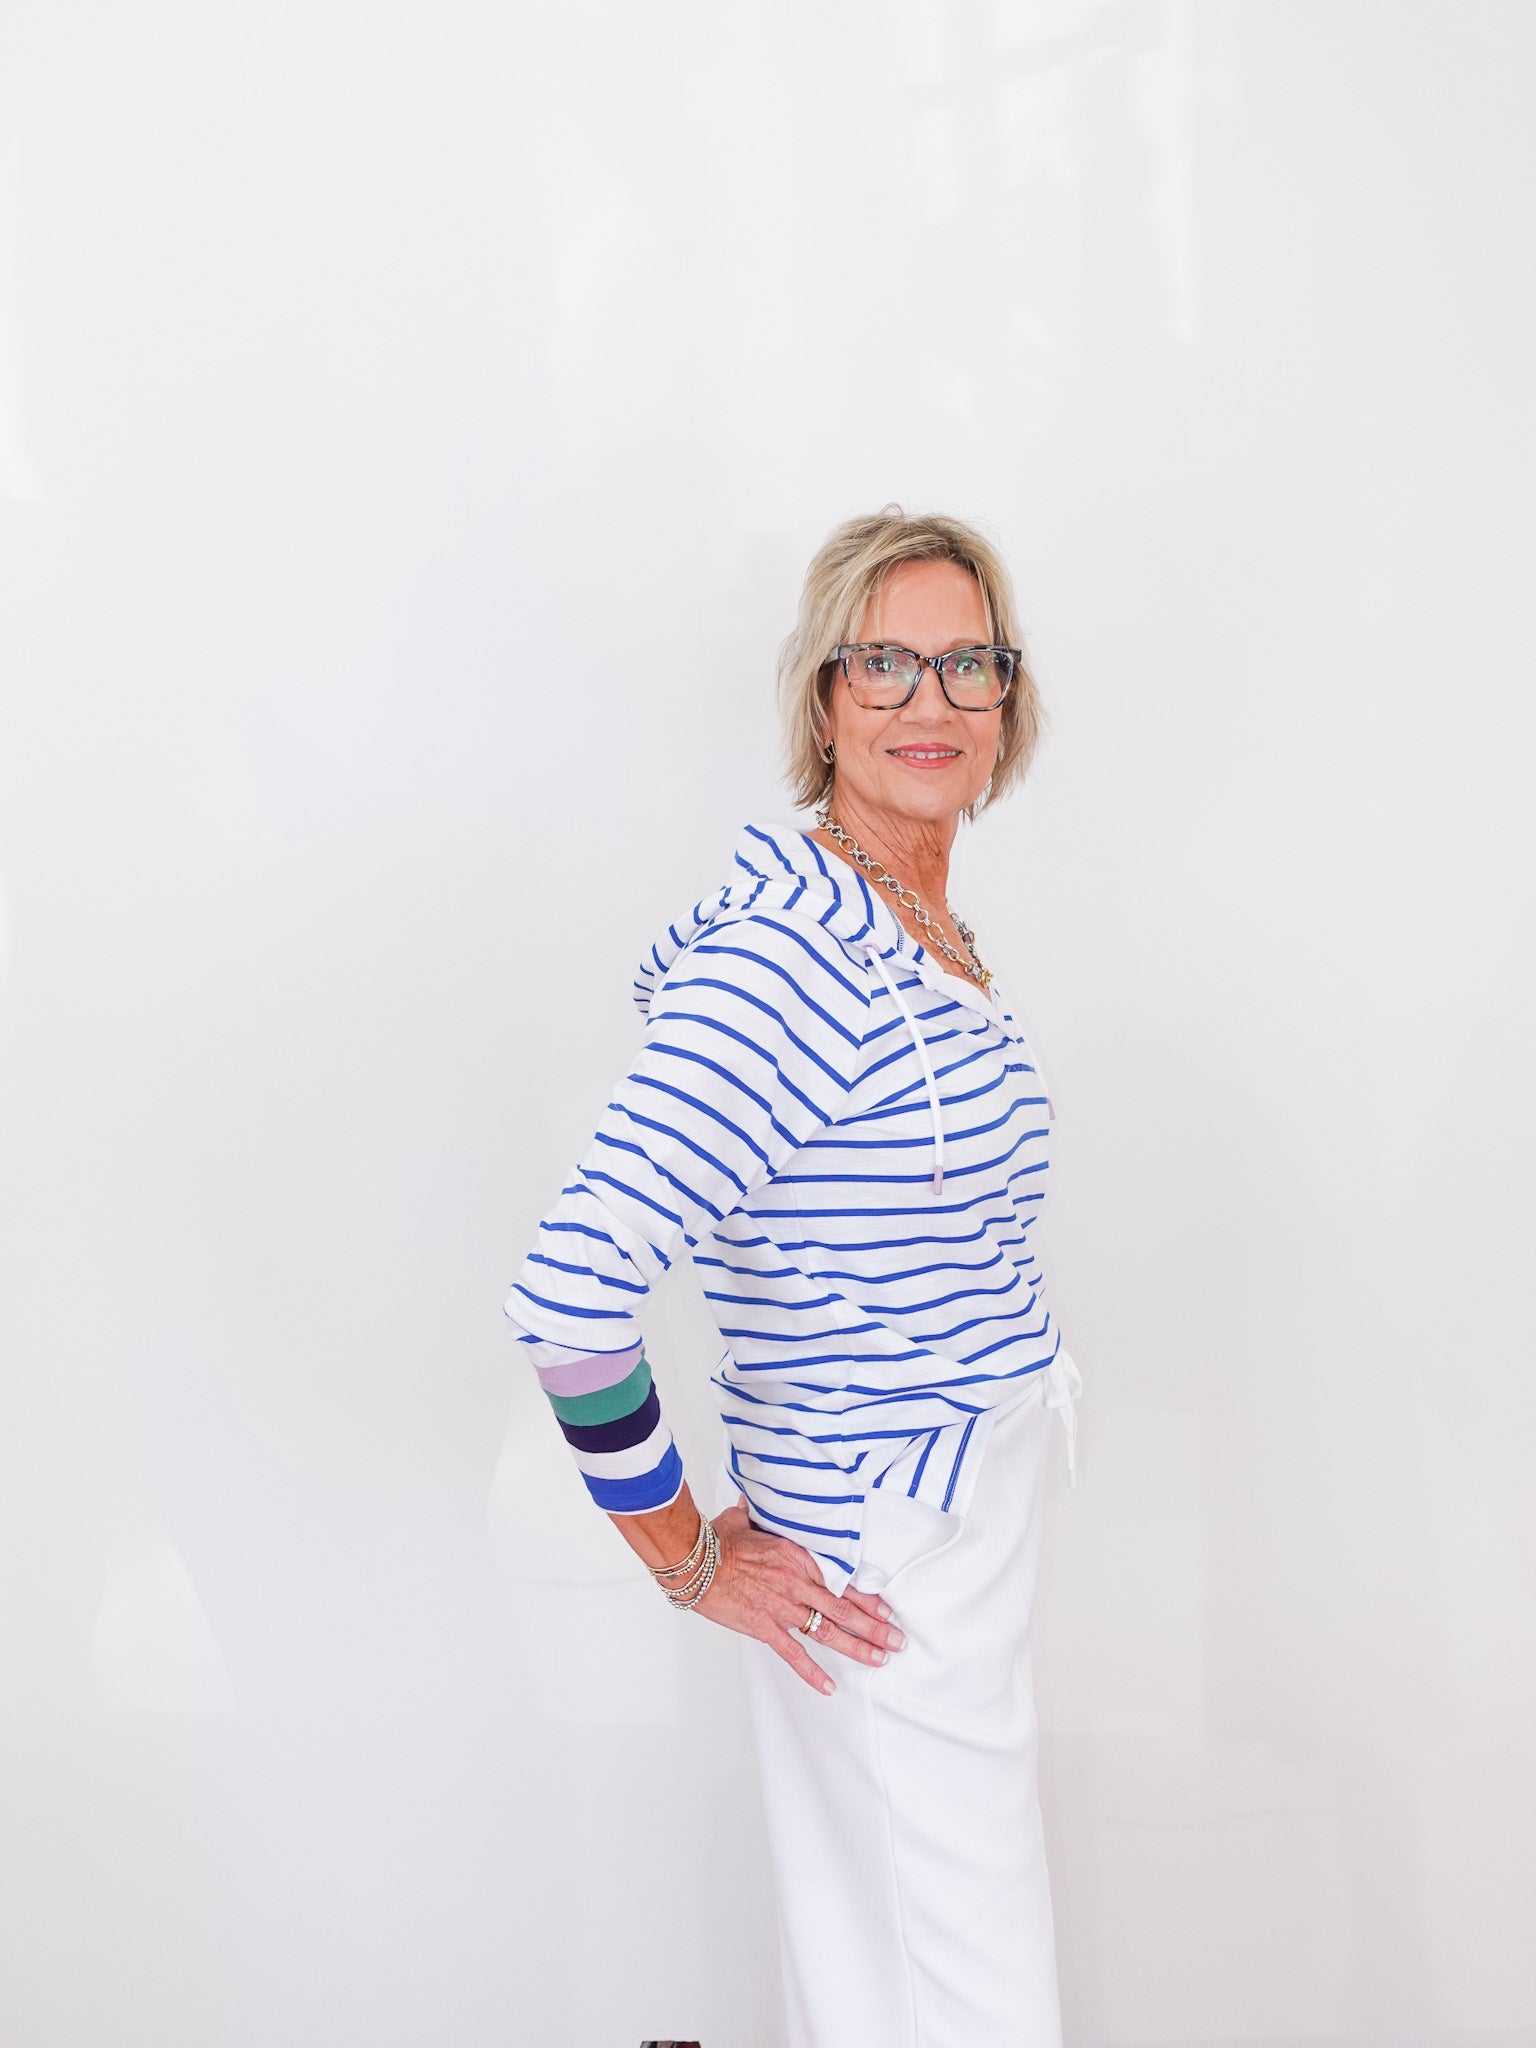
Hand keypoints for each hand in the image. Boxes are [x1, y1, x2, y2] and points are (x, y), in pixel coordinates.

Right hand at [692, 1494, 906, 1693]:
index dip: (868, 1600)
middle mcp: (797, 1584)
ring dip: (857, 1648)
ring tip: (879, 1660)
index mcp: (798, 1558)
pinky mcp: (765, 1627)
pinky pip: (794, 1654)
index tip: (887, 1612)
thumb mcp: (743, 1520)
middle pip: (844, 1610)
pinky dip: (812, 1672)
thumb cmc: (718, 1541)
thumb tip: (749, 1503)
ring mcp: (783, 1608)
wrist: (696, 1562)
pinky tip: (829, 1686)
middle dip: (875, 1628)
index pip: (842, 1582)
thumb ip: (754, 1515)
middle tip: (897, 1641)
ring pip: (828, 1632)